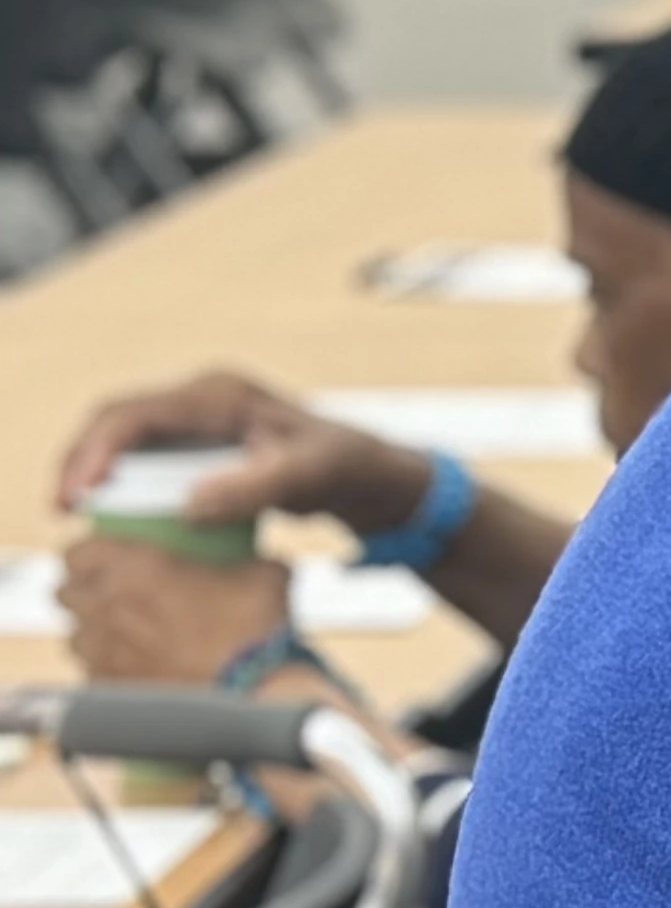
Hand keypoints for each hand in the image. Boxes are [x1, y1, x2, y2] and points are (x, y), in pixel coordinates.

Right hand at [54, 369, 417, 539]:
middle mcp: (205, 398)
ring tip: (73, 510)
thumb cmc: (346, 467)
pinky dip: (120, 477)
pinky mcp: (201, 441)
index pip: (137, 413)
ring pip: (125, 435)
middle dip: (82, 459)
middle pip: (117, 419)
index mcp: (222, 395)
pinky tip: (107, 511)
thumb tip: (188, 506)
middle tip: (62, 507)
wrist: (371, 473)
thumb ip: (252, 489)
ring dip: (94, 467)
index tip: (77, 494)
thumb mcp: (307, 478)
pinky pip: (145, 453)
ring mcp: (200, 418)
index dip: (96, 451)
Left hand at [62, 532, 298, 688]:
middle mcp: (107, 606)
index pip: (77, 551)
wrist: (255, 688)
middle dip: (82, 591)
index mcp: (136, 567)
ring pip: (74, 636)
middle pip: (63, 593)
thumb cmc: (257, 627)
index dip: (89, 554)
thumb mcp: (262, 573)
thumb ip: (243, 559)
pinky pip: (92, 673)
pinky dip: (107, 670)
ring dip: (92, 632)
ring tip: (123, 637)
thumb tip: (252, 560)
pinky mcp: (109, 688)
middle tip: (112, 595)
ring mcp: (102, 651)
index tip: (105, 559)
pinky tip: (136, 670)